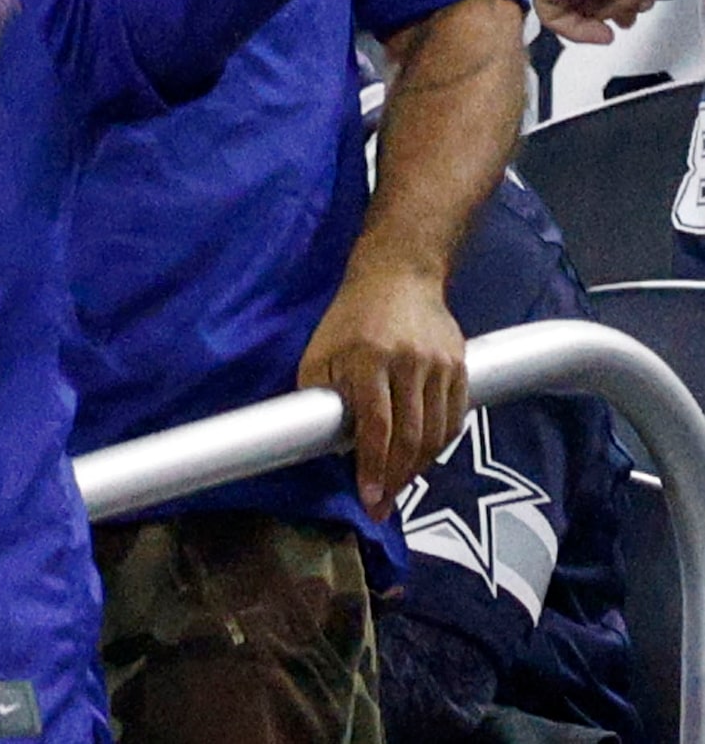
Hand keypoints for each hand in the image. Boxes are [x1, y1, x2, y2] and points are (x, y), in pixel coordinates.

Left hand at [298, 252, 467, 517]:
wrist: (398, 277)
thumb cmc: (350, 320)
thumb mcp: (320, 353)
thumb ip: (322, 398)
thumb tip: (328, 446)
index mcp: (368, 359)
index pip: (377, 425)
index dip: (374, 466)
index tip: (369, 498)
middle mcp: (408, 362)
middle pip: (411, 436)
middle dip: (396, 478)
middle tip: (383, 504)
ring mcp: (440, 364)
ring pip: (437, 433)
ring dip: (418, 466)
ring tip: (398, 483)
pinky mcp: (461, 365)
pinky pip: (454, 418)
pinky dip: (439, 444)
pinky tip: (421, 456)